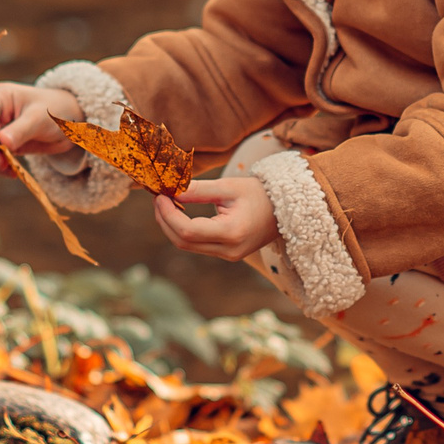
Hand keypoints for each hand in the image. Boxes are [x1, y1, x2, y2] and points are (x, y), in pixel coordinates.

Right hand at [0, 82, 83, 174]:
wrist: (72, 124)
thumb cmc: (56, 111)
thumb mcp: (39, 118)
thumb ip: (20, 130)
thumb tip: (1, 142)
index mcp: (2, 97)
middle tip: (2, 163)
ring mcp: (2, 129)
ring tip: (9, 170)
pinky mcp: (8, 144)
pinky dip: (3, 166)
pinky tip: (12, 173)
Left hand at [154, 176, 276, 261]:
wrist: (285, 210)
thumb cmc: (259, 194)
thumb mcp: (228, 187)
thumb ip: (198, 190)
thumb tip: (170, 191)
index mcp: (232, 233)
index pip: (188, 230)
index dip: (168, 214)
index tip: (160, 195)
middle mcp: (229, 250)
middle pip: (183, 242)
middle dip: (165, 220)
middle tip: (158, 197)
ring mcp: (228, 256)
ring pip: (188, 246)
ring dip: (171, 226)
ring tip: (166, 203)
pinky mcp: (227, 254)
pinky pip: (198, 246)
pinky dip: (184, 231)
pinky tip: (179, 213)